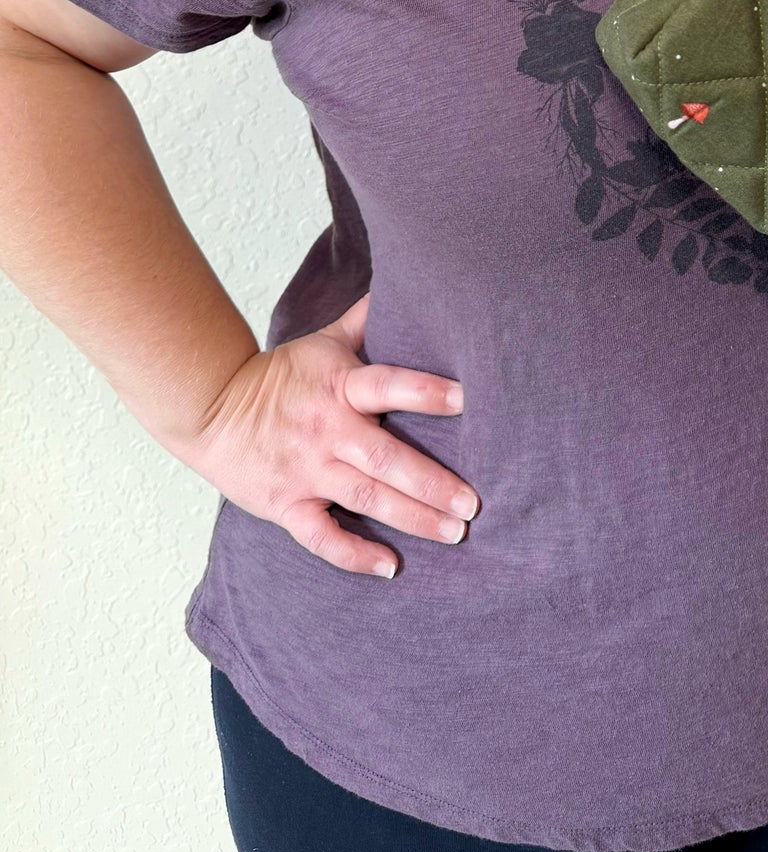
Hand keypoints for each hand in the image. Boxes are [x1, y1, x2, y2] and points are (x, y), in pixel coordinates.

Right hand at [168, 291, 478, 578]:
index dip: (425, 392)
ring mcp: (307, 472)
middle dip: (433, 483)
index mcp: (340, 388)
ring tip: (454, 533)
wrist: (210, 409)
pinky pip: (322, 537)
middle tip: (474, 504)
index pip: (388, 385)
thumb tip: (404, 285)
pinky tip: (391, 566)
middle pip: (386, 458)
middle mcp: (328, 431)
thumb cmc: (278, 376)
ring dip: (413, 518)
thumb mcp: (322, 342)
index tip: (466, 401)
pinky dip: (355, 555)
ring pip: (365, 500)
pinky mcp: (287, 506)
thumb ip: (365, 321)